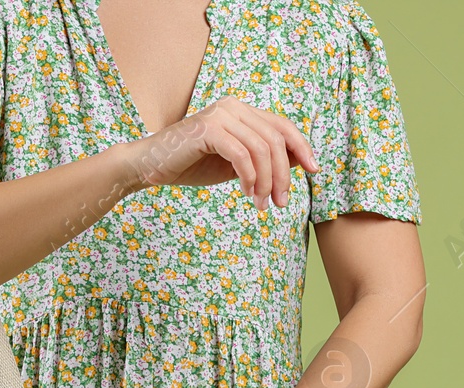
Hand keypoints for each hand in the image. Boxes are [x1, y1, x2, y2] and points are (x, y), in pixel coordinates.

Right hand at [116, 97, 318, 212]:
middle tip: (280, 202)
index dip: (301, 147)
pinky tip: (246, 193)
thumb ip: (261, 159)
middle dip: (283, 174)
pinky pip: (242, 155)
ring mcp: (220, 115)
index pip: (281, 126)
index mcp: (241, 111)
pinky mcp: (208, 130)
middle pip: (275, 139)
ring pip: (261, 149)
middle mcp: (233, 107)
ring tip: (261, 204)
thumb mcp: (234, 163)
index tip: (314, 171)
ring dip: (266, 181)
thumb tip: (296, 164)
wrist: (150, 166)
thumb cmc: (190, 165)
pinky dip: (249, 177)